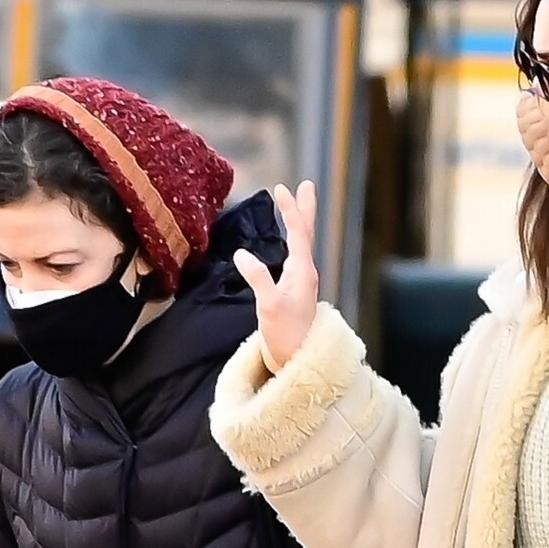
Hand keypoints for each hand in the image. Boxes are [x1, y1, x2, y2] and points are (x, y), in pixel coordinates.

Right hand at [232, 181, 319, 373]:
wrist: (298, 362)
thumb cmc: (286, 337)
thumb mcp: (268, 306)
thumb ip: (258, 278)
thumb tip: (242, 254)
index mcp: (302, 272)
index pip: (298, 232)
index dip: (290, 210)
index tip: (282, 188)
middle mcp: (306, 274)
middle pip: (307, 233)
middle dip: (305, 209)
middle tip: (306, 185)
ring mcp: (302, 284)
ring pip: (303, 244)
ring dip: (300, 223)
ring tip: (297, 207)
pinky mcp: (296, 293)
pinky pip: (296, 257)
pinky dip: (294, 241)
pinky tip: (289, 246)